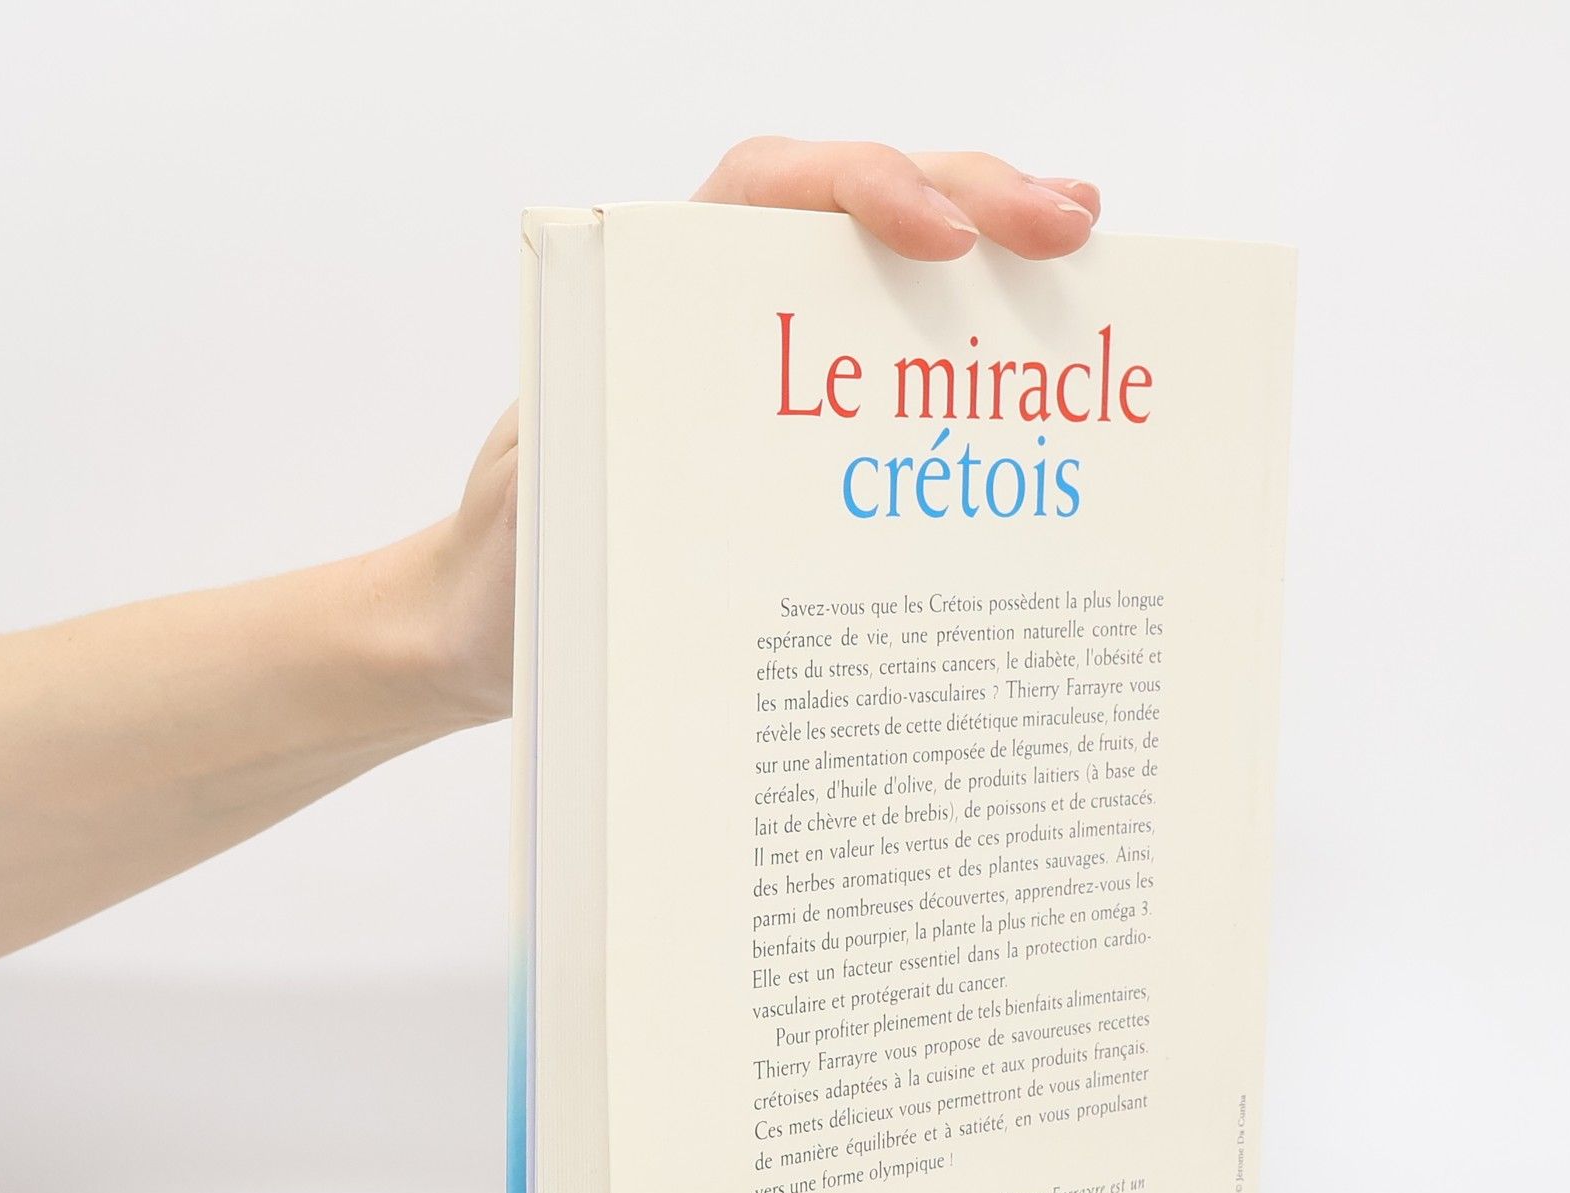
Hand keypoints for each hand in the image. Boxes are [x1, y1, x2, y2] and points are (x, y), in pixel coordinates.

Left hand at [426, 139, 1101, 726]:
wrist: (488, 627)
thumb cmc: (510, 571)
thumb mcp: (546, 505)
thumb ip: (607, 456)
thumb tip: (698, 457)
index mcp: (648, 295)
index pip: (766, 188)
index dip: (865, 190)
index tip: (944, 241)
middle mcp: (713, 305)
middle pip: (854, 206)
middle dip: (969, 199)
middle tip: (1070, 232)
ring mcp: (763, 359)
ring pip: (885, 267)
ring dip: (987, 252)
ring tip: (1081, 252)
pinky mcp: (795, 422)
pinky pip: (887, 357)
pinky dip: (962, 338)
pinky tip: (1029, 338)